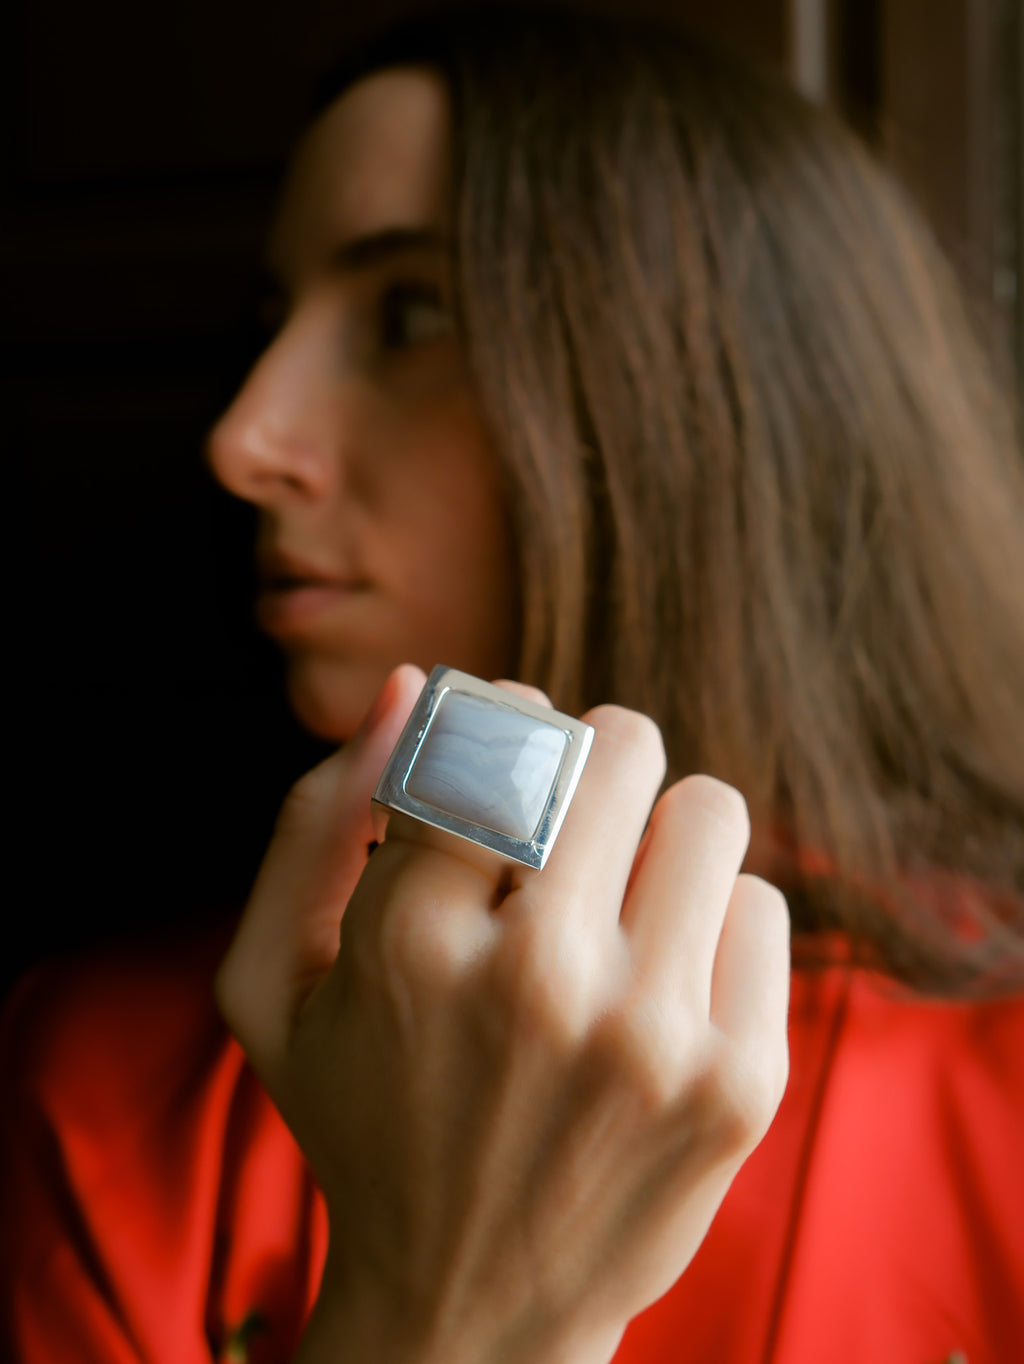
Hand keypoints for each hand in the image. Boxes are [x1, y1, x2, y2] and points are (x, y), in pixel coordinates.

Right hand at [216, 666, 789, 1363]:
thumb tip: (420, 684)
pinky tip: (659, 974)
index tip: (500, 743)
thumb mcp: (275, 984)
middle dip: (590, 758)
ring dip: (659, 827)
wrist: (470, 1307)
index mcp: (408, 949)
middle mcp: (539, 984)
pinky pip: (757, 903)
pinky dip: (708, 917)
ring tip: (619, 887)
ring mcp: (653, 1038)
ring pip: (708, 807)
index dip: (497, 713)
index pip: (490, 731)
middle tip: (569, 813)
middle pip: (620, 747)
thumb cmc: (364, 1119)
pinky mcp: (739, 1083)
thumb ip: (314, 820)